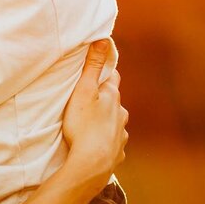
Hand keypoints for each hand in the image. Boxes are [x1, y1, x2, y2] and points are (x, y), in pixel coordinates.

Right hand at [61, 38, 127, 185]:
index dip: (105, 73)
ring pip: (115, 122)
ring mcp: (121, 134)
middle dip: (105, 99)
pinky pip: (113, 142)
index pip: (113, 77)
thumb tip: (104, 39)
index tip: (96, 72)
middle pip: (114, 101)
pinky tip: (98, 144)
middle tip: (88, 99)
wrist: (91, 164)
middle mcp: (121, 114)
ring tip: (91, 124)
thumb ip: (93, 66)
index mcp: (112, 97)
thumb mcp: (83, 91)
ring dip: (106, 120)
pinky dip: (106, 140)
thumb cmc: (83, 126)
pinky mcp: (117, 151)